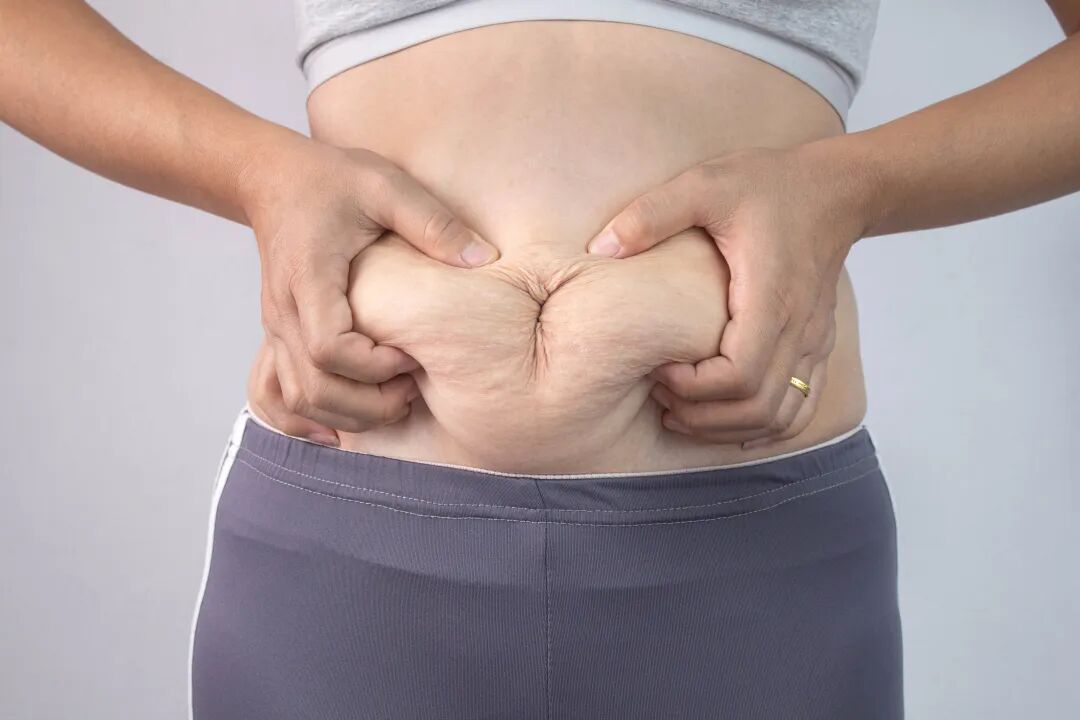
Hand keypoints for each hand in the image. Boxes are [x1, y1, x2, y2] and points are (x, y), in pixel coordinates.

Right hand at [238, 137, 498, 445]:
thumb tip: (485, 258)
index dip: (375, 365)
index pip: (330, 348)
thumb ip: (432, 222)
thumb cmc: (331, 179)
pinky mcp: (278, 336)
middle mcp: (284, 312)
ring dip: (346, 415)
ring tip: (394, 401)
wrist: (271, 179)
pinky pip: (277, 393)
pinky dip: (305, 418)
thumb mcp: (386, 185)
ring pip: (297, 398)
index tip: (412, 354)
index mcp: (309, 278)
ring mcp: (276, 328)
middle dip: (367, 405)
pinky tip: (343, 427)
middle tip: (413, 392)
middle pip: (313, 387)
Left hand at [586, 145, 866, 447]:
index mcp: (771, 296)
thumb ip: (652, 214)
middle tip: (661, 397)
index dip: (695, 387)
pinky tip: (725, 418)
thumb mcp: (704, 184)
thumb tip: (600, 249)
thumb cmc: (769, 184)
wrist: (836, 189)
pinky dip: (763, 425)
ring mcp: (814, 342)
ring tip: (683, 411)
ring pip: (780, 417)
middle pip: (758, 408)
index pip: (740, 375)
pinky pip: (800, 407)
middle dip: (703, 416)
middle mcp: (799, 329)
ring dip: (729, 427)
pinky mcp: (817, 346)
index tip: (660, 368)